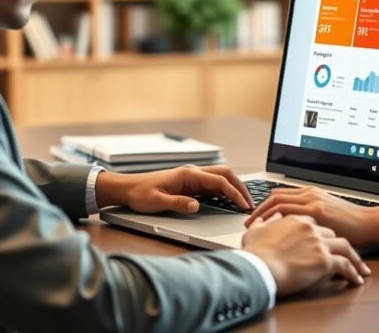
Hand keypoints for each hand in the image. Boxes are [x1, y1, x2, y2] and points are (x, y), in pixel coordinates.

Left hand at [95, 165, 253, 213]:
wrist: (128, 188)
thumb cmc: (140, 194)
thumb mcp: (157, 202)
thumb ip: (177, 203)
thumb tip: (196, 206)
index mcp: (188, 174)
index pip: (219, 181)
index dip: (234, 193)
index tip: (244, 206)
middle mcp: (193, 172)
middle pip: (225, 174)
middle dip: (240, 187)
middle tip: (250, 204)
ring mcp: (192, 177)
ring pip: (221, 178)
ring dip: (234, 188)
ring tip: (244, 203)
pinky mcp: (190, 183)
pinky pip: (213, 185)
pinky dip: (225, 191)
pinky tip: (229, 202)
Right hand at [242, 215, 370, 295]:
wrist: (259, 267)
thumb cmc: (255, 254)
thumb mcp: (254, 233)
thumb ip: (261, 225)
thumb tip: (260, 222)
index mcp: (295, 219)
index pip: (313, 223)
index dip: (317, 233)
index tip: (320, 241)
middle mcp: (310, 228)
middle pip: (330, 233)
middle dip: (336, 244)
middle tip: (341, 254)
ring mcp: (318, 243)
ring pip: (344, 246)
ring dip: (354, 257)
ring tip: (359, 267)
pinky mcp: (324, 260)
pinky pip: (345, 265)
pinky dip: (353, 272)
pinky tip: (356, 279)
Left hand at [244, 186, 378, 246]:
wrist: (368, 222)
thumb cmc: (349, 222)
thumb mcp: (326, 214)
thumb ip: (309, 215)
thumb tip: (290, 226)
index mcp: (309, 193)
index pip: (279, 195)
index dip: (263, 206)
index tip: (253, 218)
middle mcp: (309, 194)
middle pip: (274, 196)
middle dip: (258, 210)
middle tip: (248, 224)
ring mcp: (312, 201)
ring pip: (278, 202)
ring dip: (262, 215)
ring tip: (253, 228)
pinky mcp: (317, 211)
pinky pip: (289, 212)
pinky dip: (275, 219)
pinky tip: (268, 229)